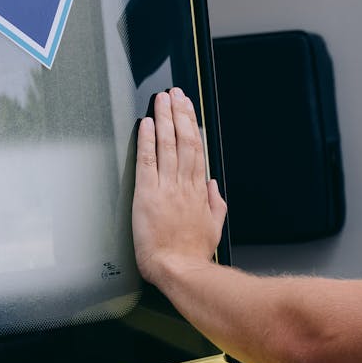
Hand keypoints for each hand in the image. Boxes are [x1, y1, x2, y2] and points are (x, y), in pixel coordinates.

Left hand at [132, 87, 226, 283]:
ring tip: (162, 99)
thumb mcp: (214, 226)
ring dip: (165, 119)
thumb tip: (212, 185)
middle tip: (175, 94)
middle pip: (184, 140)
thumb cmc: (193, 253)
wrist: (179, 269)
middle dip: (179, 113)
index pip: (196, 150)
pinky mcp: (148, 195)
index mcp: (198, 191)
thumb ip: (214, 202)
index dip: (192, 126)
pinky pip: (148, 162)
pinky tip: (148, 125)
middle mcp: (184, 184)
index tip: (188, 109)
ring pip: (168, 145)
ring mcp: (167, 187)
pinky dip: (148, 141)